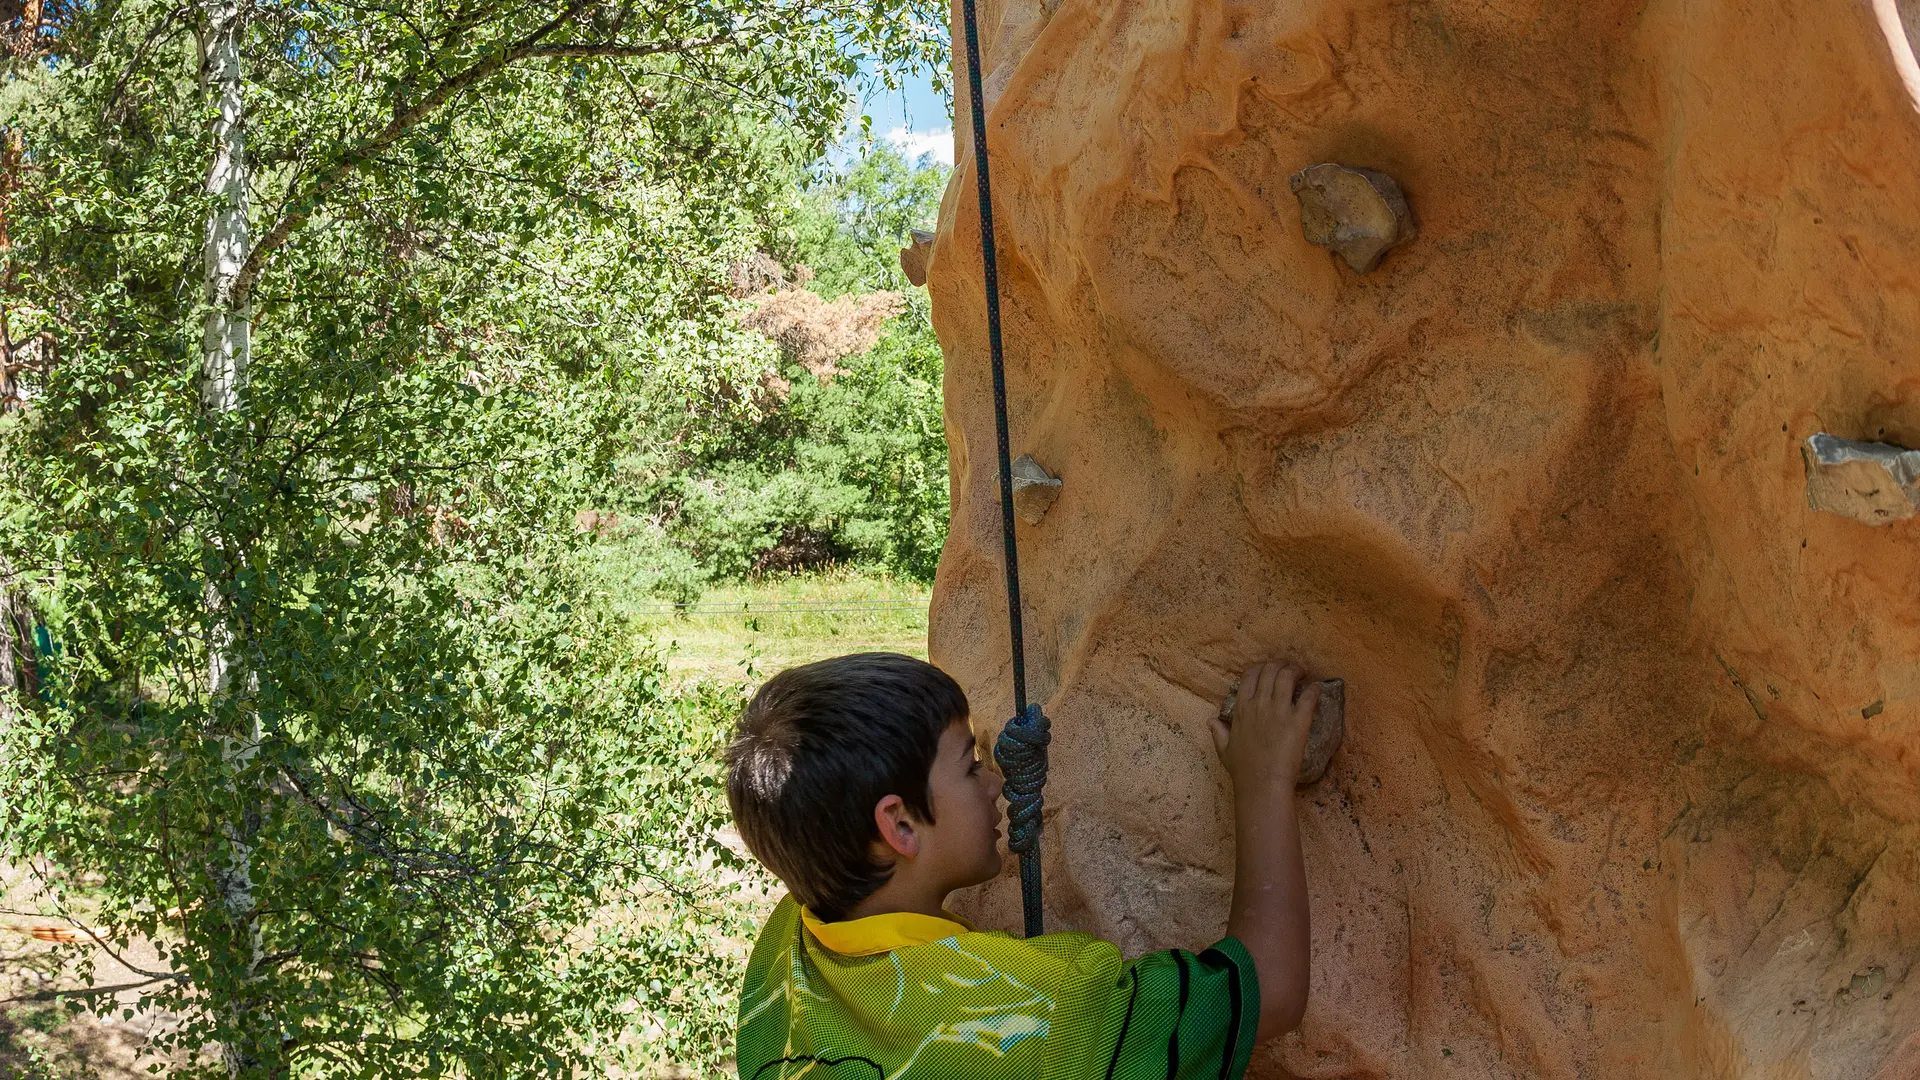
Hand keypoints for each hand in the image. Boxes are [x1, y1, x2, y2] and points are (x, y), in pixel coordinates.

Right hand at [1212, 662, 1318, 789]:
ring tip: (1303, 673)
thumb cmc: (1243, 769)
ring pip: (1288, 676)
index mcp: (1242, 708)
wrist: (1262, 783)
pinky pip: (1308, 696)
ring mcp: (1279, 710)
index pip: (1250, 674)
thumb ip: (1218, 732)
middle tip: (1289, 668)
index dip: (1260, 667)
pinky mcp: (1299, 720)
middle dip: (1281, 664)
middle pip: (1270, 670)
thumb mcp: (1224, 749)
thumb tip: (1211, 720)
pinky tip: (1316, 688)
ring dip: (1297, 670)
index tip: (1269, 670)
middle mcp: (1259, 703)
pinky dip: (1314, 688)